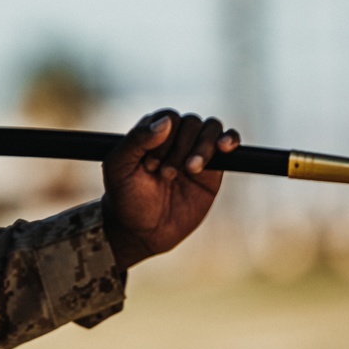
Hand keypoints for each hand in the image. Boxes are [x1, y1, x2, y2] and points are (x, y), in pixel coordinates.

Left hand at [101, 110, 239, 268]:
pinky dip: (230, 138)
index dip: (163, 138)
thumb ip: (137, 139)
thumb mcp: (118, 166)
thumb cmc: (126, 197)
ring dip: (203, 147)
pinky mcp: (214, 169)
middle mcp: (175, 138)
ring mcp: (195, 151)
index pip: (168, 117)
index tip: (150, 166)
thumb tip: (167, 121)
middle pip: (191, 122)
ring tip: (191, 170)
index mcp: (151, 132)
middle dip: (180, 148)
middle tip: (166, 175)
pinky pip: (228, 142)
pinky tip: (224, 147)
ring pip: (211, 128)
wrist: (141, 231)